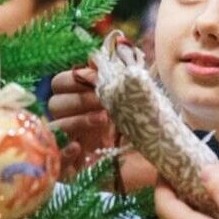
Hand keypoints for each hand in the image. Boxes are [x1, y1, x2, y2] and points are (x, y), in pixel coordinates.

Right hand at [47, 66, 157, 190]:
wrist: (163, 167)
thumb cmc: (149, 133)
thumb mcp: (142, 103)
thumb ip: (130, 77)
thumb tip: (119, 46)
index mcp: (83, 103)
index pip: (62, 83)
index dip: (75, 77)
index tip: (97, 77)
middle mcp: (72, 122)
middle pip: (55, 102)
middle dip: (78, 98)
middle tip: (102, 100)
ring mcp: (69, 146)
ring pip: (54, 127)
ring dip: (76, 119)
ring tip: (103, 119)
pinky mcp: (70, 171)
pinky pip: (54, 159)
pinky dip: (64, 151)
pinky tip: (79, 148)